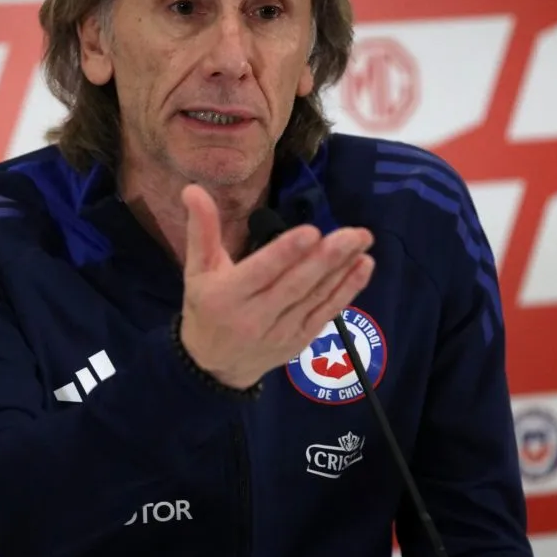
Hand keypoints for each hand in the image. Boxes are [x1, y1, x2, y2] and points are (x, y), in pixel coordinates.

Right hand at [179, 183, 374, 389]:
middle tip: (353, 234)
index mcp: (227, 296)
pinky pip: (325, 313)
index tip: (311, 232)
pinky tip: (363, 268)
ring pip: (314, 298)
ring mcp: (281, 332)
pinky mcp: (299, 340)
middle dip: (327, 258)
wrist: (214, 367)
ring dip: (342, 270)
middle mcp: (255, 317)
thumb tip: (193, 189)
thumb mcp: (197, 270)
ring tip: (363, 243)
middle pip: (295, 285)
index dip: (286, 253)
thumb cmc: (205, 307)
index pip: (260, 272)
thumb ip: (201, 230)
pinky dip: (347, 291)